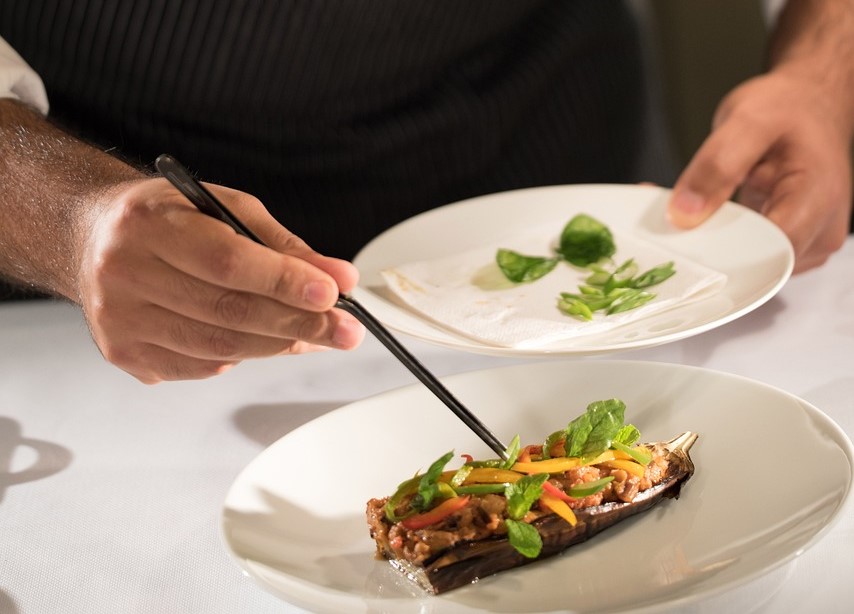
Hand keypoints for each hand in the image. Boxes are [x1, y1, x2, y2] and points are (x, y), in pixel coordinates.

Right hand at [77, 178, 364, 382]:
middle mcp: (124, 273)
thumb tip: (338, 277)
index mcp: (148, 225)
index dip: (285, 281)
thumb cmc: (166, 219)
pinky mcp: (125, 353)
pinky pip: (203, 366)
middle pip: (228, 312)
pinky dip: (243, 356)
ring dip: (278, 344)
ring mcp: (120, 320)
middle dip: (298, 324)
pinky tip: (259, 339)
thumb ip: (282, 246)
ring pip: (219, 348)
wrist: (93, 239)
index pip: (228, 262)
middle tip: (344, 329)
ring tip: (314, 335)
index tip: (332, 292)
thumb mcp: (225, 209)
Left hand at [667, 68, 852, 272]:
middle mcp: (820, 230)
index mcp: (816, 199)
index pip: (769, 254)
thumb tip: (684, 214)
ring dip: (716, 248)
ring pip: (753, 266)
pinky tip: (709, 220)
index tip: (684, 242)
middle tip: (675, 225)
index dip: (723, 256)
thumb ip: (716, 166)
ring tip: (695, 215)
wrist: (809, 104)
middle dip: (711, 251)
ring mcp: (808, 242)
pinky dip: (725, 243)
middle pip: (759, 266)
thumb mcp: (747, 122)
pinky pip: (754, 257)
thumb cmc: (788, 108)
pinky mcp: (791, 244)